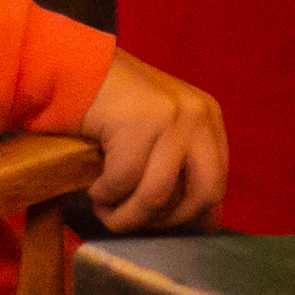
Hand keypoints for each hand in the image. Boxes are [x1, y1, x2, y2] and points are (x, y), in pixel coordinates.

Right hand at [78, 53, 226, 232]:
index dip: (193, 212)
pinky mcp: (136, 124)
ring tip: (106, 210)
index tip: (166, 225)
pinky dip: (104, 195)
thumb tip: (210, 221)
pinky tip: (95, 188)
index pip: (217, 181)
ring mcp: (169, 118)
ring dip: (126, 216)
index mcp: (208, 118)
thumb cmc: (116, 107)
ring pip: (156, 195)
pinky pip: (122, 182)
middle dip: (166, 220)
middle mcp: (197, 116)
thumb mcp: (163, 133)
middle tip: (136, 221)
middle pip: (202, 193)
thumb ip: (187, 169)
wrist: (77, 69)